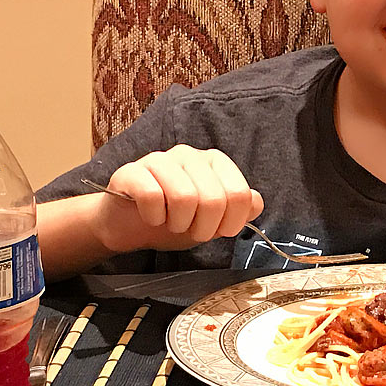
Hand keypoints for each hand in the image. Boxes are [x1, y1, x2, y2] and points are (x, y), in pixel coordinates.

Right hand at [93, 144, 263, 252]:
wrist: (129, 225)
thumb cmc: (174, 219)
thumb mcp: (213, 220)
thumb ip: (239, 209)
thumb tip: (256, 202)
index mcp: (215, 162)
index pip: (240, 194)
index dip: (230, 222)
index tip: (218, 231)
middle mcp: (190, 155)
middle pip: (213, 199)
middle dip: (204, 227)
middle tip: (191, 231)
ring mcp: (160, 160)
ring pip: (184, 197)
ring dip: (178, 223)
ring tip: (171, 224)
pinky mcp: (132, 171)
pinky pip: (151, 196)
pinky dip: (154, 217)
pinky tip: (151, 217)